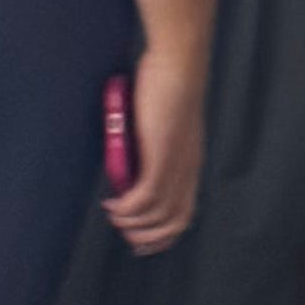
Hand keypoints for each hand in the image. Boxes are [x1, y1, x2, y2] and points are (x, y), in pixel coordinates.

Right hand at [104, 39, 208, 254]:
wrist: (177, 65)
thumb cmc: (166, 87)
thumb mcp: (159, 126)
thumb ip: (148, 147)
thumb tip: (126, 164)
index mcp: (190, 165)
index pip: (183, 214)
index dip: (163, 234)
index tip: (140, 240)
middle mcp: (187, 170)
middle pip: (173, 222)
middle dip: (147, 236)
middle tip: (124, 233)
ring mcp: (176, 165)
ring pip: (156, 215)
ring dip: (132, 223)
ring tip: (114, 216)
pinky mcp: (162, 156)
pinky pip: (144, 197)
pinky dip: (127, 209)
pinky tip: (114, 205)